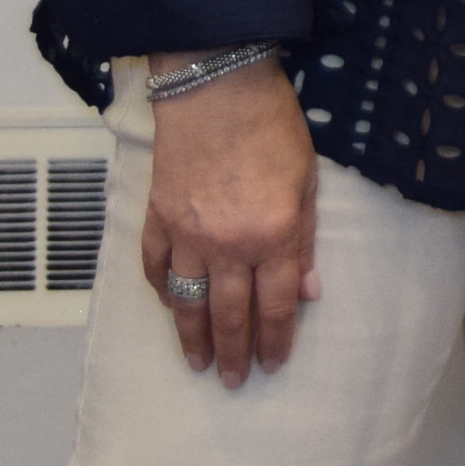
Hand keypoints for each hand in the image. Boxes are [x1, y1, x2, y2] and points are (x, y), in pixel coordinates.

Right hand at [139, 62, 319, 384]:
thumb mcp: (307, 179)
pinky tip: (170, 305)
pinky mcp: (158, 217)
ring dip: (193, 338)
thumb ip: (305, 238)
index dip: (276, 340)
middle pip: (229, 314)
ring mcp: (187, 233)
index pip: (276, 305)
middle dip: (234, 353)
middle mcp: (228, 244)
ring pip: (188, 302)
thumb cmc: (271, 124)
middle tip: (233, 382)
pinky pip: (156, 267)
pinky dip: (162, 290)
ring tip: (197, 364)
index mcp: (273, 235)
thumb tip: (308, 291)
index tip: (273, 364)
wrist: (216, 84)